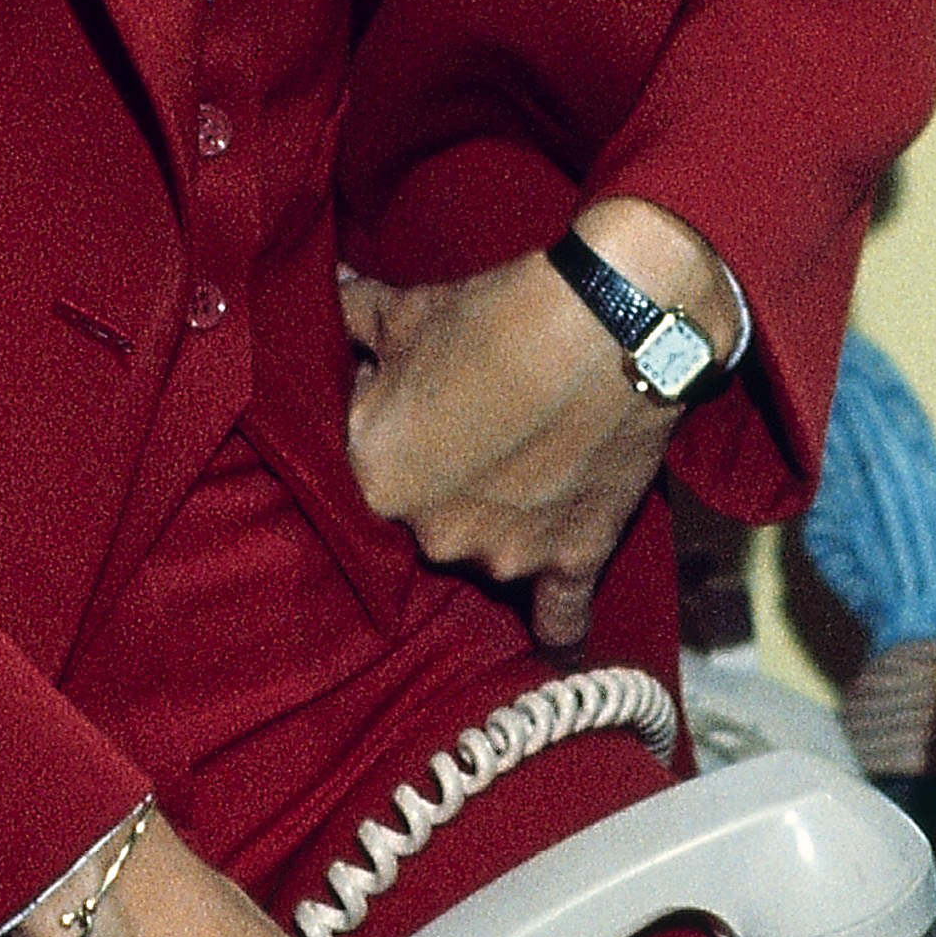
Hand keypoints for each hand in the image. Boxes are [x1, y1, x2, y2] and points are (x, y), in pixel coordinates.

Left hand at [339, 201, 735, 650]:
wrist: (608, 325)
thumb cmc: (497, 315)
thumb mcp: (407, 309)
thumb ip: (351, 314)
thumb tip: (327, 289)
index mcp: (375, 475)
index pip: (366, 456)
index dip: (395, 415)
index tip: (426, 385)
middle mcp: (430, 533)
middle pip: (426, 512)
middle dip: (444, 471)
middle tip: (482, 413)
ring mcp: (504, 554)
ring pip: (485, 549)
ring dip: (497, 515)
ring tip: (530, 449)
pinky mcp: (572, 558)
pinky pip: (557, 615)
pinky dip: (555, 628)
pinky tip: (553, 646)